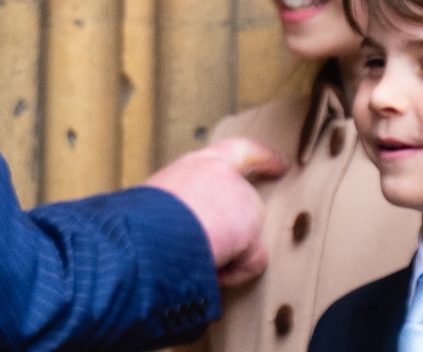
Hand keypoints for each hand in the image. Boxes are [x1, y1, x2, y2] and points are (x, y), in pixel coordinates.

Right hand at [144, 137, 286, 286]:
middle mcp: (223, 174)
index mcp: (197, 165)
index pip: (237, 152)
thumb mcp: (159, 204)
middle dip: (235, 231)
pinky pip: (253, 257)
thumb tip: (185, 230)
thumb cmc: (142, 222)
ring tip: (197, 258)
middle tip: (216, 250)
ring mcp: (240, 197)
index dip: (261, 157)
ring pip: (248, 233)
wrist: (149, 231)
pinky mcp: (251, 223)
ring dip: (228, 252)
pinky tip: (215, 270)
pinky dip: (236, 270)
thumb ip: (183, 205)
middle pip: (246, 204)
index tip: (280, 163)